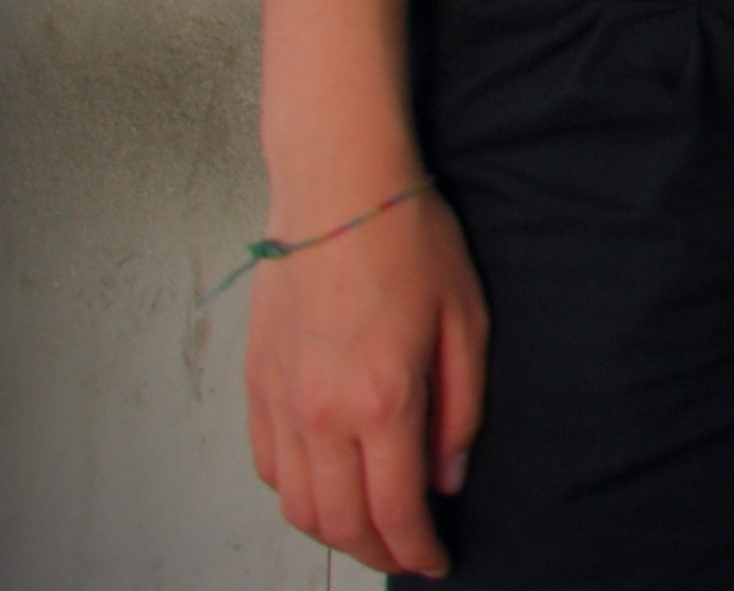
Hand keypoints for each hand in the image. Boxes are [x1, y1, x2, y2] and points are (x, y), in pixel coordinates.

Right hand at [244, 182, 487, 576]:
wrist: (340, 189)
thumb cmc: (409, 241)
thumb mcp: (468, 322)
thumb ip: (460, 410)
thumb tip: (447, 475)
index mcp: (380, 400)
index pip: (394, 509)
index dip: (417, 548)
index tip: (437, 561)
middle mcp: (320, 413)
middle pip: (338, 521)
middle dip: (377, 550)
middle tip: (409, 553)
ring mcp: (279, 400)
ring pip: (295, 504)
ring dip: (333, 530)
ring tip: (371, 529)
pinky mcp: (256, 383)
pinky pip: (269, 465)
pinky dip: (296, 493)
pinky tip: (327, 486)